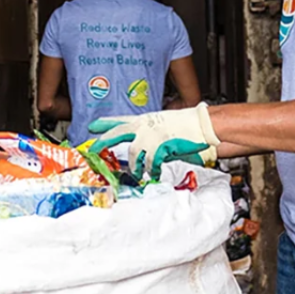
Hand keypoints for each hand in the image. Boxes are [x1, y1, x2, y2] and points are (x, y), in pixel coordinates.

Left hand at [88, 103, 220, 179]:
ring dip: (134, 166)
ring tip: (135, 173)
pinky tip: (153, 174)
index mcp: (145, 120)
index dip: (106, 124)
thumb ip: (149, 134)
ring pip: (134, 154)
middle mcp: (145, 126)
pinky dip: (151, 171)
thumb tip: (139, 145)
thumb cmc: (185, 125)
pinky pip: (150, 164)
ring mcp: (152, 136)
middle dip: (104, 142)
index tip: (92, 126)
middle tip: (94, 149)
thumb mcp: (162, 125)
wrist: (202, 125)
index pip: (120, 120)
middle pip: (118, 133)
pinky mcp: (160, 148)